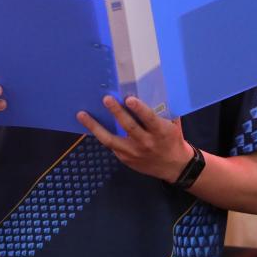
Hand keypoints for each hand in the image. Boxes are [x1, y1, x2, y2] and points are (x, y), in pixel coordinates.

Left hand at [77, 96, 192, 181]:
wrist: (174, 167)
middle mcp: (146, 143)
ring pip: (111, 139)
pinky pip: (110, 144)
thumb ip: (162, 111)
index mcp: (161, 132)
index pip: (149, 119)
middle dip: (117, 112)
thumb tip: (150, 89)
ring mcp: (133, 152)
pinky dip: (99, 134)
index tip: (129, 99)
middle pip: (129, 127)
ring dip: (95, 126)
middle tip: (106, 99)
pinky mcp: (125, 158)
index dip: (140, 109)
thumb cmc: (173, 140)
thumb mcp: (173, 125)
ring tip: (82, 115)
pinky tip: (89, 124)